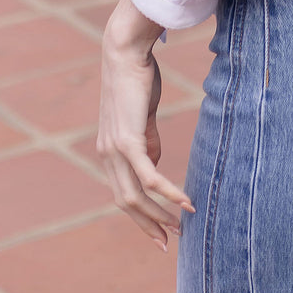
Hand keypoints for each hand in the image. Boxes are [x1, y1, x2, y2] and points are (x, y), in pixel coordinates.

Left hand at [98, 0, 194, 248]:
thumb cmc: (137, 78)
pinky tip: (185, 202)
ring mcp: (115, 149)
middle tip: (170, 242)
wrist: (125, 51)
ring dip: (160, 214)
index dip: (141, 216)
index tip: (160, 232)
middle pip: (127, 203)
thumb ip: (147, 139)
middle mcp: (107, 155)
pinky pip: (149, 176)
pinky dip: (168, 192)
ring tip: (181, 226)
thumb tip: (155, 162)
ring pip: (136, 196)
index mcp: (109, 151)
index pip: (123, 194)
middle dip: (149, 225)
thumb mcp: (143, 114)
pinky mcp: (128, 140)